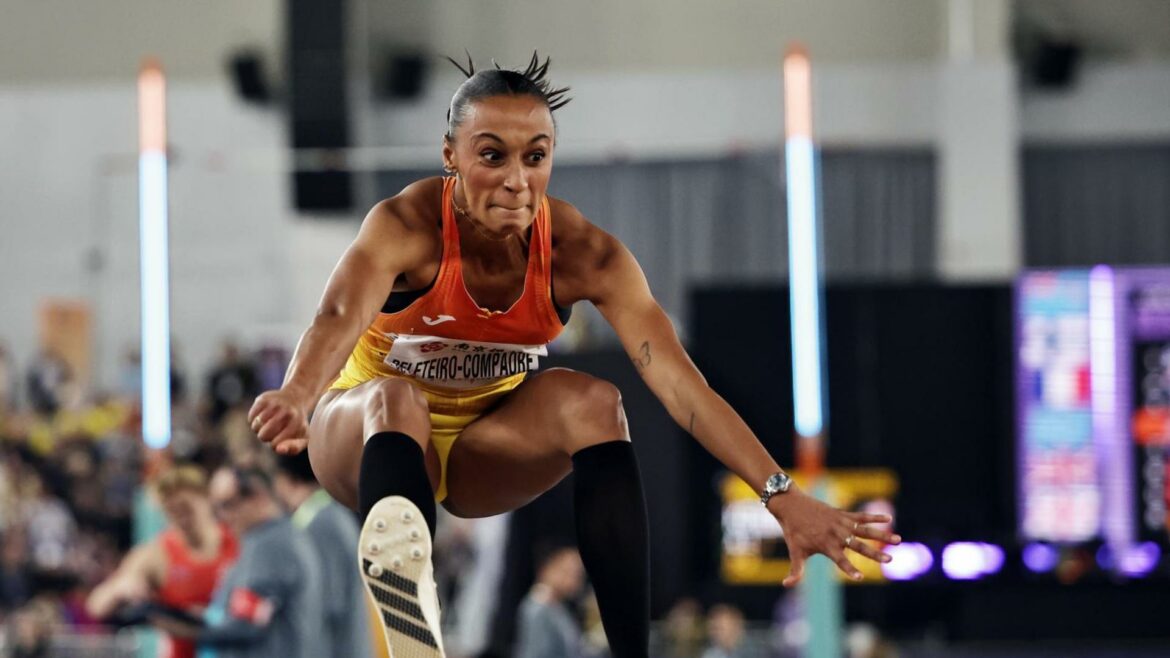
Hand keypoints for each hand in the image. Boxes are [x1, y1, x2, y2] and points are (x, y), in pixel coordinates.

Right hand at [247, 389, 310, 455]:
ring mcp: (274, 405)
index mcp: (297, 424)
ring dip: (259, 428)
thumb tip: (279, 449)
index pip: (275, 444)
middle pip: (263, 436)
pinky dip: (254, 419)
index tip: (280, 438)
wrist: (295, 398)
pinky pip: (251, 416)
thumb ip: (294, 448)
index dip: (274, 444)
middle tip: (273, 430)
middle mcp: (286, 413)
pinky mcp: (264, 398)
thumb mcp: (302, 438)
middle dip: (265, 437)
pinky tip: (262, 415)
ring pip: (255, 426)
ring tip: (268, 423)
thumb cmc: (297, 424)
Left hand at [768, 488, 900, 586]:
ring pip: (865, 530)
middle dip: (874, 553)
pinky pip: (861, 516)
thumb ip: (796, 571)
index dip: (850, 569)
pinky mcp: (843, 514)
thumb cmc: (793, 532)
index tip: (860, 577)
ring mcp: (841, 523)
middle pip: (859, 546)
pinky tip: (888, 518)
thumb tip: (787, 585)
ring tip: (898, 540)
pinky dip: (874, 517)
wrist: (791, 506)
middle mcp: (837, 534)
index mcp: (826, 545)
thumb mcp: (795, 552)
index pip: (841, 561)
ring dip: (882, 535)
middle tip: (889, 559)